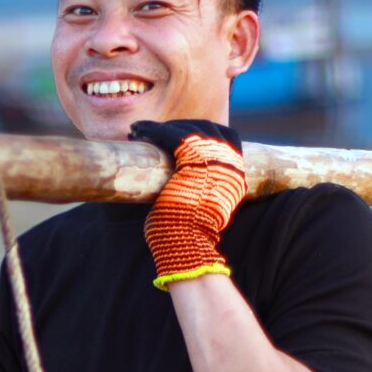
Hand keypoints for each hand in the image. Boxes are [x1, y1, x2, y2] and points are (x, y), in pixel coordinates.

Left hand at [130, 119, 247, 289]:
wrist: (187, 245)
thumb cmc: (187, 234)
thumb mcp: (205, 206)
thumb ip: (204, 188)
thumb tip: (185, 179)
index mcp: (235, 175)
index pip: (227, 137)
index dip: (202, 131)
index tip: (179, 133)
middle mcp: (229, 164)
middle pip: (207, 129)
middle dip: (179, 126)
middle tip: (154, 130)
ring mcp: (213, 160)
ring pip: (188, 128)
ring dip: (161, 127)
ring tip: (138, 130)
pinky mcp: (193, 159)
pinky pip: (172, 134)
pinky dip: (152, 130)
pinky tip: (136, 130)